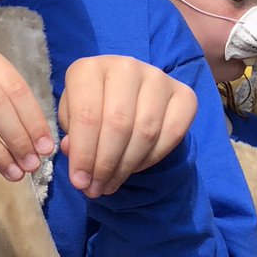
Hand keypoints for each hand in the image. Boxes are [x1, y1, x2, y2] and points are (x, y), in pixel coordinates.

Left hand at [58, 55, 196, 197]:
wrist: (124, 90)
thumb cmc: (91, 103)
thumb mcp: (71, 115)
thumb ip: (71, 133)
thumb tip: (73, 152)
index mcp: (89, 68)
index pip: (87, 115)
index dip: (83, 154)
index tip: (78, 181)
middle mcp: (125, 67)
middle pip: (118, 125)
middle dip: (105, 165)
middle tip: (96, 189)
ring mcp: (158, 78)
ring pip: (146, 132)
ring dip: (126, 166)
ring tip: (110, 185)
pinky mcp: (184, 94)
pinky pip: (173, 134)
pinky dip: (151, 158)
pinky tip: (134, 168)